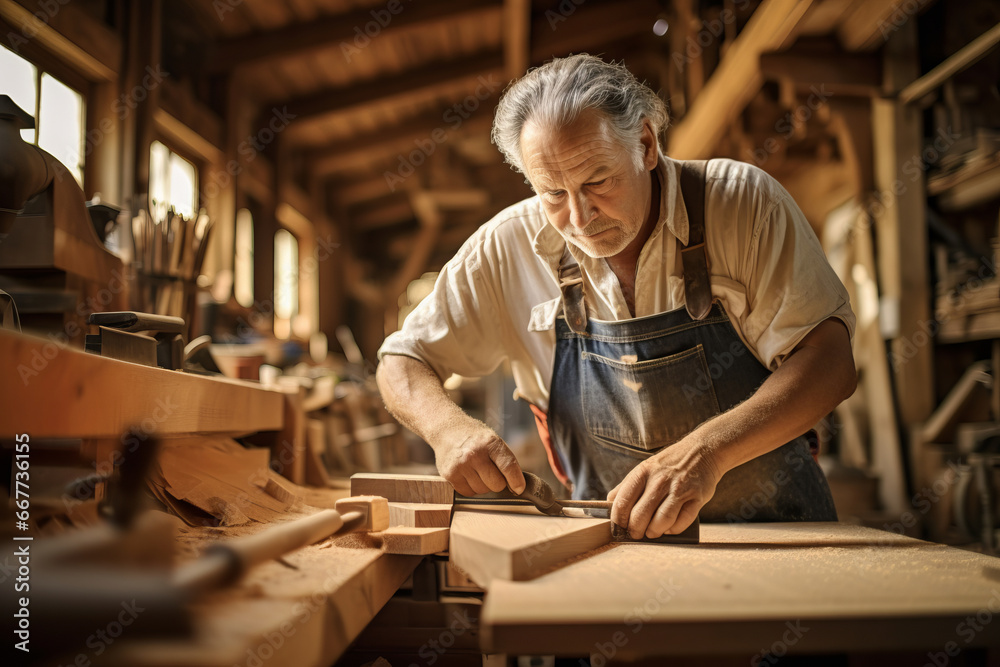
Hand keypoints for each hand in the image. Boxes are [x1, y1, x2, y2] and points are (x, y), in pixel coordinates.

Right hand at [432, 417, 524, 496]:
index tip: (519, 489)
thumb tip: (517, 486)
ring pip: (482, 491)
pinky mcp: (450, 475)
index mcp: (490, 442)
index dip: (516, 481)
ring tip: (476, 470)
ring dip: (483, 485)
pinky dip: (470, 487)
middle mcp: (475, 453)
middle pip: (497, 484)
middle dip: (498, 483)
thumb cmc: (474, 438)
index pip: (508, 466)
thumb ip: (505, 460)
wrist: (446, 430)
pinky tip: (466, 474)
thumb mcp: (492, 440)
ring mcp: (461, 465)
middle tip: (491, 472)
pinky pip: (468, 492)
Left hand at [607, 437, 721, 538]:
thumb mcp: (645, 468)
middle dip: (635, 530)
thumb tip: (609, 503)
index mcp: (642, 472)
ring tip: (652, 533)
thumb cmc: (669, 463)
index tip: (619, 528)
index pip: (622, 502)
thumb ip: (627, 486)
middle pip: (640, 515)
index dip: (618, 520)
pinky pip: (682, 522)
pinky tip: (669, 528)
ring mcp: (679, 489)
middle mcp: (660, 480)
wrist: (702, 451)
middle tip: (636, 534)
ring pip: (661, 521)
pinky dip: (674, 530)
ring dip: (654, 532)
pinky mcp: (696, 497)